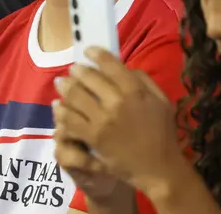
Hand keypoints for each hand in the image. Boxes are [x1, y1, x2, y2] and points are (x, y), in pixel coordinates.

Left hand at [52, 48, 183, 192]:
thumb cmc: (162, 133)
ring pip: (75, 96)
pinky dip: (61, 110)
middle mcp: (116, 102)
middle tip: (72, 69)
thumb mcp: (161, 101)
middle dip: (77, 70)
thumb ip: (143, 80)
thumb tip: (124, 67)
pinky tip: (58, 106)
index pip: (110, 65)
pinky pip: (70, 119)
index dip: (96, 54)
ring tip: (60, 84)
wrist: (158, 168)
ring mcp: (102, 120)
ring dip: (65, 87)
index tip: (87, 51)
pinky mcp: (92, 137)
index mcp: (135, 91)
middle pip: (88, 78)